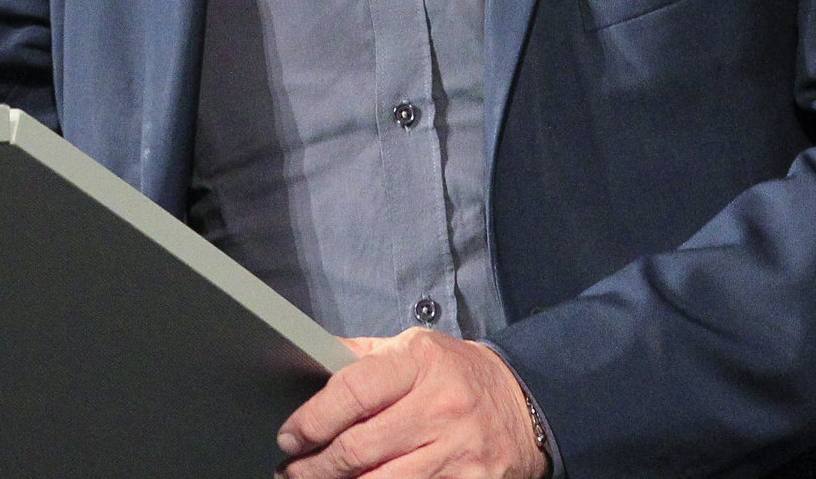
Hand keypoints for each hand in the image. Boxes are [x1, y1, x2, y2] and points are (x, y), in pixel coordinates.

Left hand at [277, 328, 547, 478]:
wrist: (525, 404)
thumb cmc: (457, 376)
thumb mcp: (416, 349)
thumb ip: (363, 356)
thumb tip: (307, 358)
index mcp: (422, 362)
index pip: (352, 392)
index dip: (311, 420)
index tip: (290, 435)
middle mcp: (440, 405)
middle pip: (358, 448)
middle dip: (313, 466)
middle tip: (292, 470)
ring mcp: (457, 449)